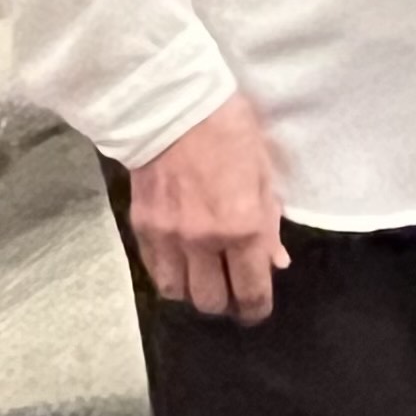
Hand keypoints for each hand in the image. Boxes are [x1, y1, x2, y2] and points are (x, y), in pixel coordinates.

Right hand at [129, 93, 289, 322]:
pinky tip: (180, 263)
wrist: (172, 105)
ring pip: (178, 293)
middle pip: (211, 301)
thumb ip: (269, 222)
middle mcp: (203, 242)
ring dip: (194, 291)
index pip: (249, 290)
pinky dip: (169, 274)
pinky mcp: (141, 228)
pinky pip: (154, 271)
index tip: (257, 310)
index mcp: (241, 227)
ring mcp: (168, 238)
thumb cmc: (230, 130)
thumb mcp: (264, 171)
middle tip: (233, 290)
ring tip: (205, 278)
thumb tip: (274, 263)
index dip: (256, 308)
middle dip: (226, 302)